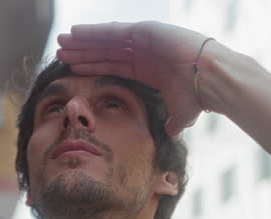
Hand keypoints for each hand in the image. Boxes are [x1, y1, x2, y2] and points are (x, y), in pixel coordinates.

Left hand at [56, 21, 211, 137]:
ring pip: (105, 40)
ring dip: (82, 41)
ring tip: (61, 41)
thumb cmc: (197, 97)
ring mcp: (143, 40)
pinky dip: (93, 32)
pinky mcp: (144, 31)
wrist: (210, 81)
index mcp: (146, 70)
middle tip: (60, 52)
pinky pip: (112, 32)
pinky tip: (75, 33)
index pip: (112, 66)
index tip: (72, 69)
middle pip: (104, 51)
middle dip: (82, 52)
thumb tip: (171, 136)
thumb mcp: (180, 115)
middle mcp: (142, 53)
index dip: (92, 66)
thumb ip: (171, 123)